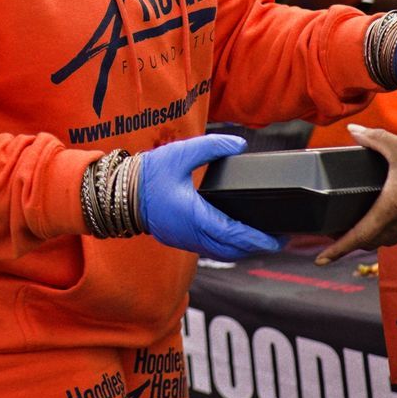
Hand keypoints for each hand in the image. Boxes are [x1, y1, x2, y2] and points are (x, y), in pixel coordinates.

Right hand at [137, 133, 279, 261]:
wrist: (118, 193)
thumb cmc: (148, 175)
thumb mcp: (181, 153)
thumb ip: (212, 147)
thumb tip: (239, 144)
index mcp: (194, 216)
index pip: (234, 234)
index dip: (258, 239)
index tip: (277, 239)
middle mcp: (191, 234)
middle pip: (232, 250)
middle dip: (256, 247)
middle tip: (278, 240)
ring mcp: (185, 240)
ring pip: (221, 253)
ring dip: (242, 249)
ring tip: (261, 239)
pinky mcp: (180, 239)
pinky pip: (210, 250)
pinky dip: (227, 247)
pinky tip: (235, 238)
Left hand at [316, 127, 396, 261]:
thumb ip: (373, 139)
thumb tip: (354, 131)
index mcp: (391, 208)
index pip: (358, 237)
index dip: (337, 250)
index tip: (322, 259)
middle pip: (370, 242)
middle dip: (351, 242)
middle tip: (335, 235)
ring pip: (388, 240)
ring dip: (372, 237)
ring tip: (359, 227)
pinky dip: (390, 230)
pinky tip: (388, 217)